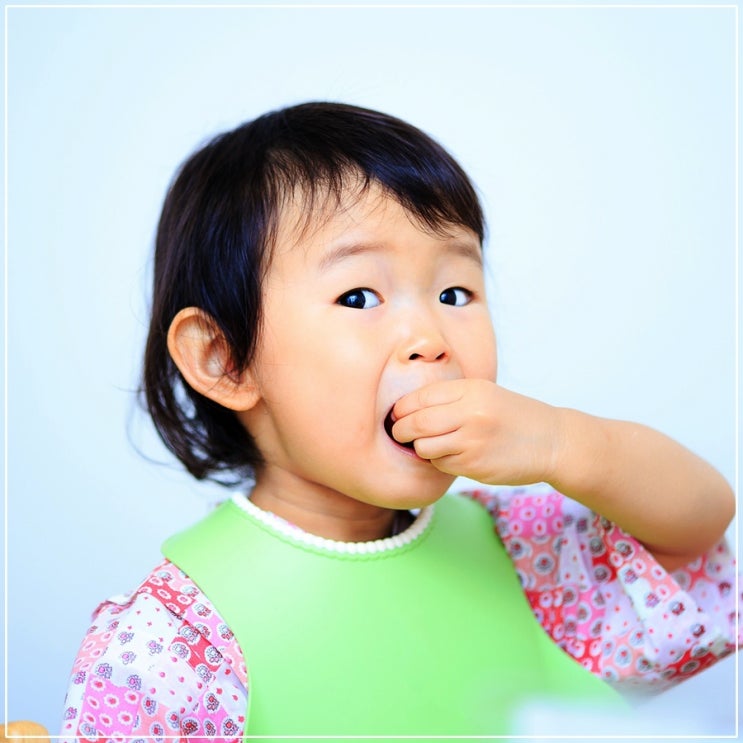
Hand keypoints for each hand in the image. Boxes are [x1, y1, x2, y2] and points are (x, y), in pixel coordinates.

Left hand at [391, 379, 562, 484]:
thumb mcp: (485, 394)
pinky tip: (454, 455)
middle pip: (416, 423)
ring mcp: (473, 441)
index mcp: (471, 390)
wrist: (552, 441)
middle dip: (401, 430)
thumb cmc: (512, 416)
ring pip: (424, 447)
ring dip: (421, 448)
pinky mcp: (475, 465)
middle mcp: (471, 413)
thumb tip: (404, 410)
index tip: (397, 415)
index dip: (402, 408)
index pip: (420, 397)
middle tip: (400, 433)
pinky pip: (441, 464)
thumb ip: (449, 398)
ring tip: (431, 445)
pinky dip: (439, 461)